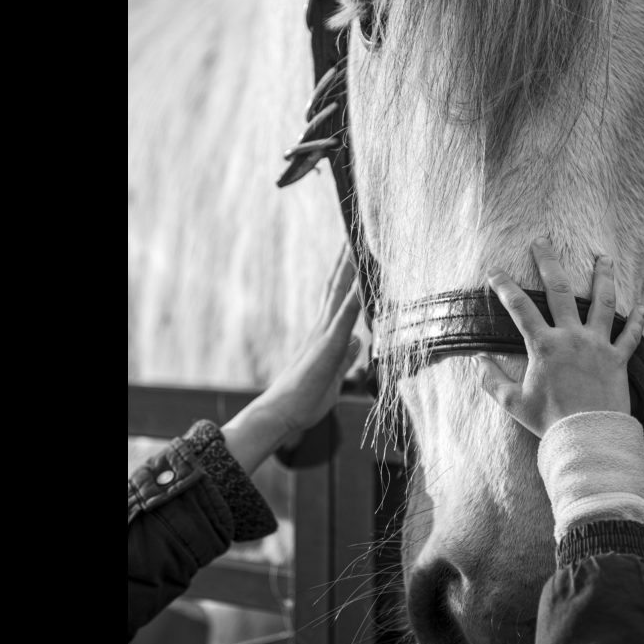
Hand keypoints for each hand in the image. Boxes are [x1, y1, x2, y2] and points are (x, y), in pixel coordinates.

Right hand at [221, 247, 362, 473]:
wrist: (281, 414)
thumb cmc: (305, 399)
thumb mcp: (334, 373)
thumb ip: (346, 355)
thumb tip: (358, 340)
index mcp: (326, 333)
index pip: (340, 294)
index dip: (349, 271)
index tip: (356, 247)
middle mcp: (324, 327)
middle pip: (337, 284)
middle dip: (348, 257)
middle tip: (354, 229)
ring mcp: (324, 335)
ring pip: (339, 293)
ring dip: (350, 268)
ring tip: (359, 241)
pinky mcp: (327, 348)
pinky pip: (343, 319)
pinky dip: (353, 299)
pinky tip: (362, 283)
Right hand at [474, 237, 643, 437]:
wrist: (589, 438)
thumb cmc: (550, 422)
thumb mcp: (513, 403)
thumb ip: (492, 380)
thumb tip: (477, 361)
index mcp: (545, 346)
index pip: (519, 308)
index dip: (504, 287)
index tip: (494, 271)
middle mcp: (573, 338)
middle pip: (560, 291)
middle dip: (549, 263)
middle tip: (542, 242)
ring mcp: (599, 346)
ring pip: (603, 302)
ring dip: (603, 277)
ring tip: (604, 257)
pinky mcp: (619, 359)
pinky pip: (632, 335)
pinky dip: (639, 319)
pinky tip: (642, 304)